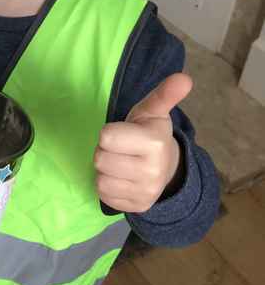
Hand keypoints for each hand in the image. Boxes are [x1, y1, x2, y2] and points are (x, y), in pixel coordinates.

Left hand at [94, 72, 192, 212]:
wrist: (167, 169)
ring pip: (100, 179)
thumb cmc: (150, 133)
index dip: (109, 133)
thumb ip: (164, 94)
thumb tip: (184, 77)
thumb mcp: (154, 111)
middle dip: (106, 151)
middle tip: (121, 149)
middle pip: (100, 159)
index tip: (123, 133)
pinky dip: (108, 186)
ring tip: (120, 162)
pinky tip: (121, 178)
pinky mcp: (137, 207)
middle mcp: (152, 171)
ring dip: (105, 170)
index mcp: (154, 143)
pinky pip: (104, 195)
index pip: (106, 137)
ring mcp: (145, 192)